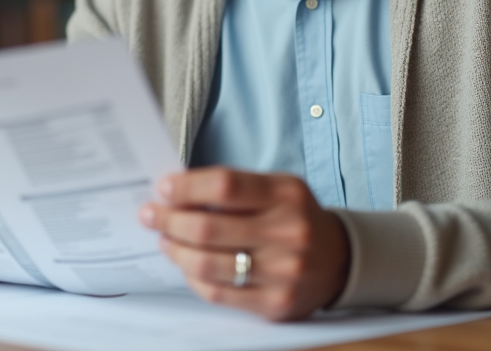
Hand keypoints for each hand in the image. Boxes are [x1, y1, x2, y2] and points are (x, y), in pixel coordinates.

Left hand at [139, 167, 348, 320]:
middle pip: (209, 228)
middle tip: (150, 214)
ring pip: (207, 264)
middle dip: (169, 220)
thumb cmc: (295, 217)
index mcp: (286, 195)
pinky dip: (192, 277)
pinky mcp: (275, 304)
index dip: (186, 187)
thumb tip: (176, 192)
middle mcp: (288, 232)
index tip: (163, 188)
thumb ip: (234, 188)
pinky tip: (185, 264)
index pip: (225, 186)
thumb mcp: (277, 189)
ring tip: (164, 239)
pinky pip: (217, 293)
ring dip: (175, 250)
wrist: (340, 260)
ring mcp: (283, 272)